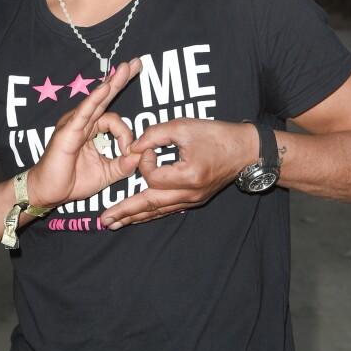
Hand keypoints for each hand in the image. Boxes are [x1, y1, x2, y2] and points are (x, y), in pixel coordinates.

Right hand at [28, 59, 141, 207]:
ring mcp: (74, 123)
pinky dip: (94, 100)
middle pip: (105, 96)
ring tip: (125, 68)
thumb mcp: (107, 174)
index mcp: (92, 129)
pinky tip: (105, 88)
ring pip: (96, 100)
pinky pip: (84, 112)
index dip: (127, 134)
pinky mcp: (68, 131)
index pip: (114, 119)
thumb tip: (141, 156)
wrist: (50, 192)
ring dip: (112, 83)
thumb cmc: (74, 181)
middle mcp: (83, 122)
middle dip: (121, 79)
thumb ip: (124, 164)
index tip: (131, 153)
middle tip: (136, 63)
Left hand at [100, 118, 257, 228]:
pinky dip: (150, 213)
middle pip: (151, 205)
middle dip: (125, 212)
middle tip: (104, 220)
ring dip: (135, 217)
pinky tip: (137, 217)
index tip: (146, 147)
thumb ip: (155, 134)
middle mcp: (190, 193)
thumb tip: (133, 145)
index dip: (143, 161)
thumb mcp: (184, 126)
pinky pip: (168, 209)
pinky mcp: (194, 199)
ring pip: (158, 211)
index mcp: (188, 175)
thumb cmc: (217, 135)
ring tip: (114, 223)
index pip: (152, 176)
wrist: (246, 150)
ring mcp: (193, 200)